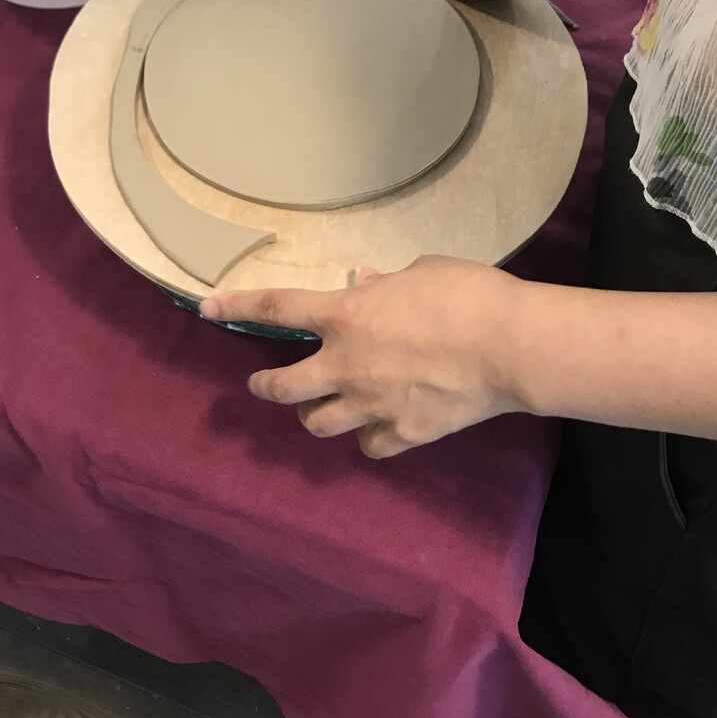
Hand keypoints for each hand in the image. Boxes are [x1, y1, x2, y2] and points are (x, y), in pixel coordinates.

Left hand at [201, 256, 532, 458]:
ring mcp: (372, 406)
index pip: (276, 309)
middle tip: (264, 384)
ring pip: (319, 424)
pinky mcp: (403, 434)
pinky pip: (369, 446)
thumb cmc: (467, 293)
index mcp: (345, 316)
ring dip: (315, 414)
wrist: (510, 347)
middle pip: (285, 388)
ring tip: (323, 409)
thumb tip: (365, 281)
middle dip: (267, 386)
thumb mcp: (421, 271)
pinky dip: (368, 437)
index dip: (237, 306)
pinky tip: (379, 427)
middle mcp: (346, 365)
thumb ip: (384, 283)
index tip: (206, 307)